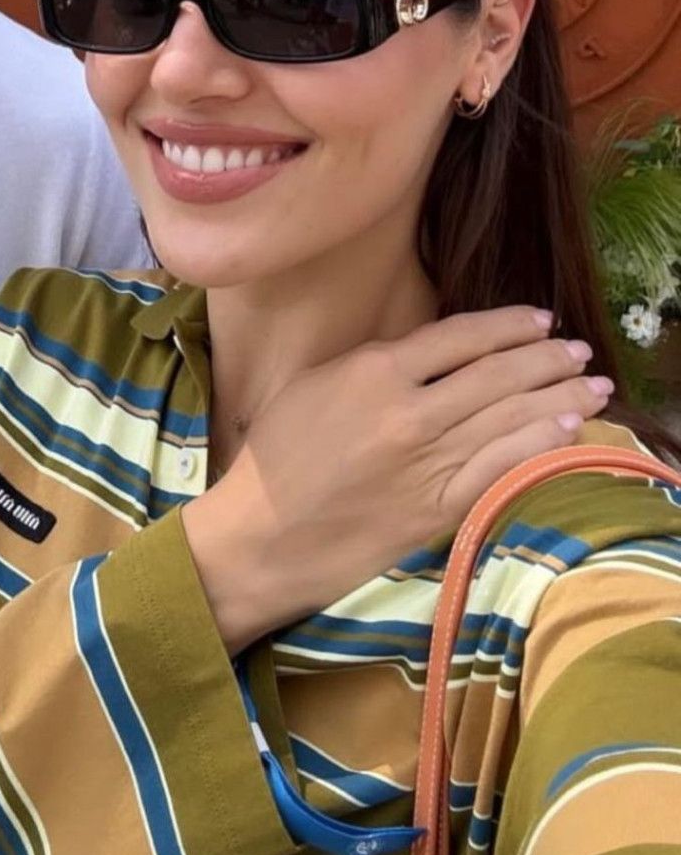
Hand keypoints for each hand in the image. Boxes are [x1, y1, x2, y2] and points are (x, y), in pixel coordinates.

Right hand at [181, 307, 610, 652]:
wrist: (262, 535)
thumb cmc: (277, 456)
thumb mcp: (315, 383)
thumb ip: (373, 363)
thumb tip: (431, 349)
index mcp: (373, 371)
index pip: (461, 337)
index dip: (507, 325)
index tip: (540, 319)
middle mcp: (408, 412)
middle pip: (497, 374)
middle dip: (546, 358)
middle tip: (579, 350)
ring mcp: (426, 463)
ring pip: (508, 418)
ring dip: (558, 397)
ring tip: (591, 385)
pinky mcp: (437, 508)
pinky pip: (500, 468)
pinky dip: (538, 445)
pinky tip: (564, 428)